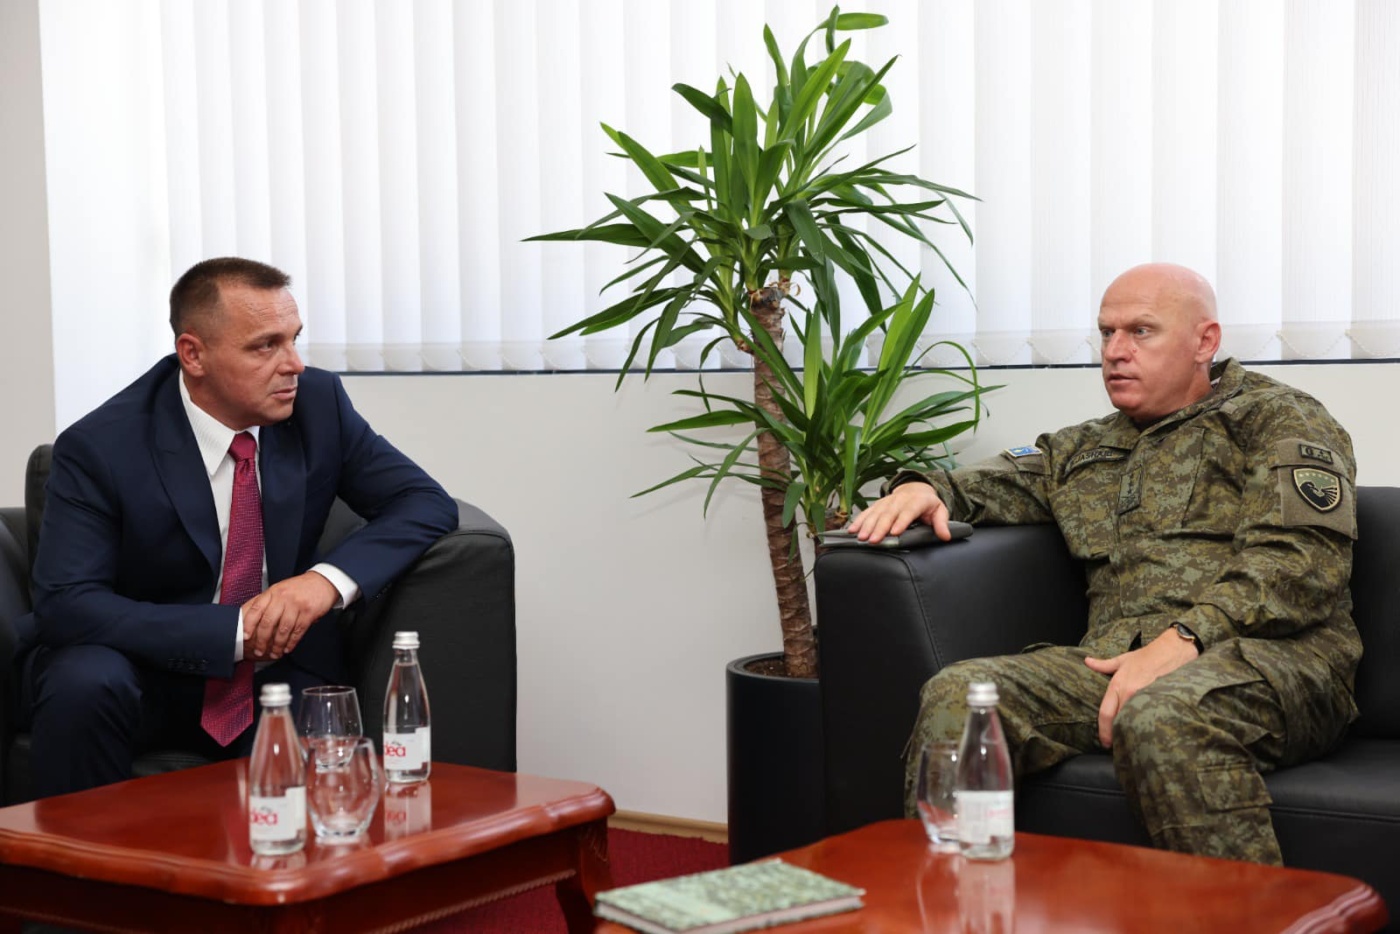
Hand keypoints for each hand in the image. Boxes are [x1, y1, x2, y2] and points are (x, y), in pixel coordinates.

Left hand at [242, 571, 338, 660]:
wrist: (322, 582)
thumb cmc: (298, 588)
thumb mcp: (278, 589)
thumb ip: (264, 601)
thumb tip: (246, 617)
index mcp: (272, 592)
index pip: (256, 609)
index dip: (248, 624)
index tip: (245, 637)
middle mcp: (283, 597)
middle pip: (268, 622)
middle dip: (262, 640)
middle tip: (259, 651)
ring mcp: (296, 604)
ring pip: (283, 629)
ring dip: (277, 645)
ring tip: (274, 653)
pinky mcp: (309, 612)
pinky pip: (298, 630)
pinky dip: (292, 642)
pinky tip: (287, 648)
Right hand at [846, 481, 951, 543]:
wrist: (916, 488)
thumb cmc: (927, 504)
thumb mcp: (939, 511)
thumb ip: (941, 523)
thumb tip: (946, 536)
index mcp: (916, 501)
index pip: (908, 511)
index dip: (901, 521)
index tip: (895, 532)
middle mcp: (900, 500)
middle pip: (889, 514)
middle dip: (880, 527)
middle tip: (874, 540)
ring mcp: (887, 501)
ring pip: (876, 513)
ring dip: (867, 525)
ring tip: (861, 537)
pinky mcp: (878, 504)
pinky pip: (867, 512)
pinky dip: (859, 520)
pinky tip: (852, 529)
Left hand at [1084, 630, 1198, 747]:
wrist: (1171, 651)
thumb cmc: (1146, 656)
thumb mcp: (1122, 660)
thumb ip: (1103, 665)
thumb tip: (1087, 662)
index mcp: (1117, 685)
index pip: (1106, 713)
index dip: (1103, 731)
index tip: (1105, 742)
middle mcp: (1129, 693)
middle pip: (1119, 721)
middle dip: (1117, 735)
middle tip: (1118, 746)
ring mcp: (1145, 697)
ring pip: (1134, 721)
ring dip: (1131, 732)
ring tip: (1132, 742)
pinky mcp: (1160, 700)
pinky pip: (1150, 717)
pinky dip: (1147, 725)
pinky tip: (1148, 733)